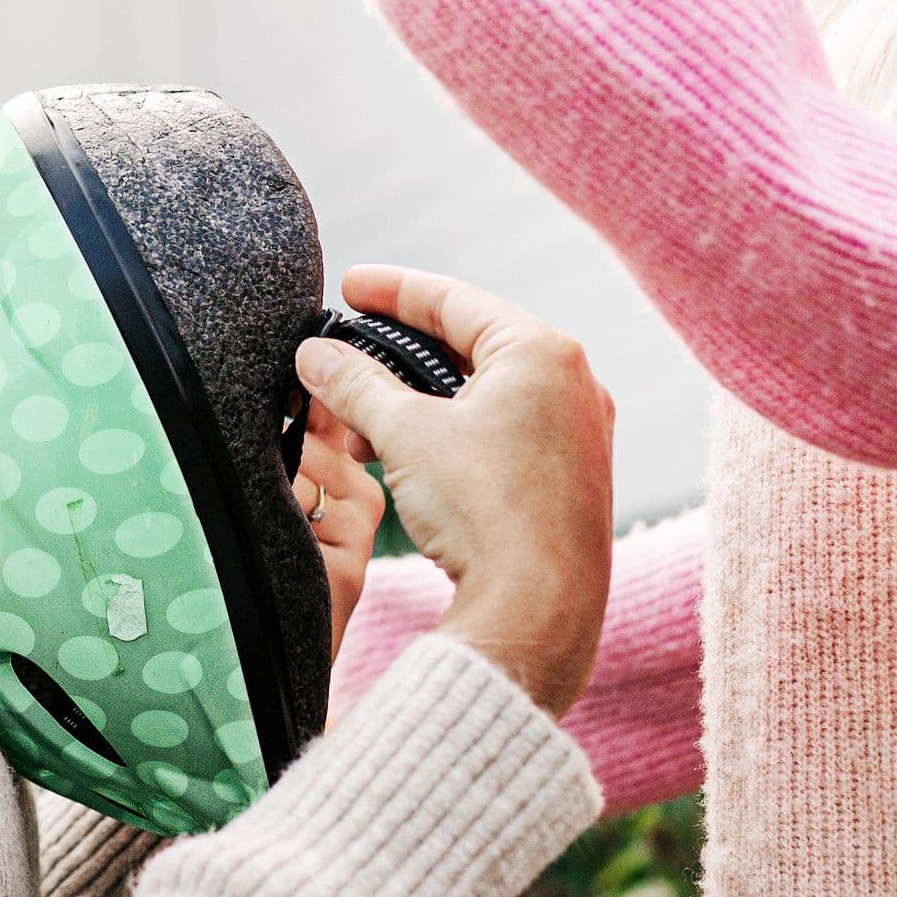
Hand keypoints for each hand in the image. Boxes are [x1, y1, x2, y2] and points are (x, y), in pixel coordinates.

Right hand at [291, 265, 612, 716]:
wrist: (537, 610)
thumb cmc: (484, 511)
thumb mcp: (404, 433)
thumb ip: (355, 384)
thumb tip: (316, 354)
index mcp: (543, 353)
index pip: (454, 300)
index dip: (392, 290)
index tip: (348, 286)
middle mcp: (575, 384)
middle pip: (473, 345)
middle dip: (402, 351)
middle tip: (352, 345)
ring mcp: (580, 434)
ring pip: (487, 394)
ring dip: (422, 400)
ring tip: (364, 418)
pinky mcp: (573, 479)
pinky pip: (505, 433)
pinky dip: (454, 433)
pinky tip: (408, 455)